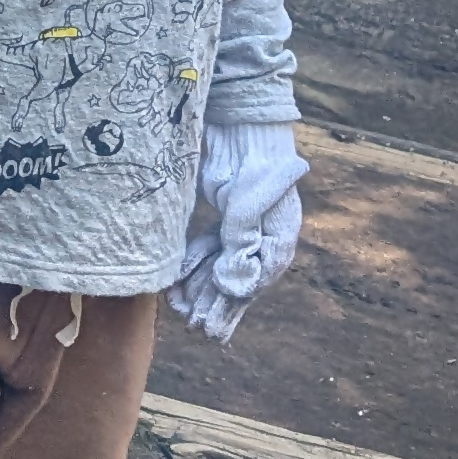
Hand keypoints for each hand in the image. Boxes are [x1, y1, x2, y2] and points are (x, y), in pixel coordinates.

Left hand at [167, 118, 306, 340]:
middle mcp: (263, 241)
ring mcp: (243, 232)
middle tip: (194, 327)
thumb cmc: (252, 167)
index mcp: (278, 242)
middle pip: (237, 281)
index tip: (208, 325)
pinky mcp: (225, 222)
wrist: (243, 132)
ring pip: (221, 269)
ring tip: (180, 308)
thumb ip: (240, 247)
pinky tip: (178, 283)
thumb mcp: (245, 208)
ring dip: (201, 289)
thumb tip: (234, 289)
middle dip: (214, 304)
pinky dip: (195, 266)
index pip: (254, 283)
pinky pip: (211, 251)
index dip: (230, 305)